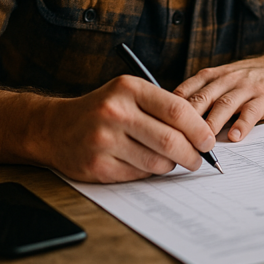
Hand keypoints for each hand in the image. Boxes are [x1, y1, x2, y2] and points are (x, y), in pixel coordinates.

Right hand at [40, 75, 216, 183]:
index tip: (208, 140)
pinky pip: (139, 175)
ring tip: (170, 160)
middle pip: (170, 140)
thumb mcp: (128, 94)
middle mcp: (115, 112)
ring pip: (157, 162)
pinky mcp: (98, 166)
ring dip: (171, 165)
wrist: (54, 128)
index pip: (177, 109)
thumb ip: (162, 107)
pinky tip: (144, 164)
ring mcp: (104, 141)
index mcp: (128, 88)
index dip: (199, 128)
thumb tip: (201, 133)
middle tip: (199, 159)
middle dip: (192, 154)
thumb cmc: (102, 110)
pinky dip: (149, 173)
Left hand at [173, 53, 263, 142]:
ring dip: (212, 124)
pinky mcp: (263, 99)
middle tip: (178, 139)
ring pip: (224, 105)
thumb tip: (171, 118)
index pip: (187, 90)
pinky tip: (235, 137)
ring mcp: (245, 88)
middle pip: (203, 98)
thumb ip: (199, 94)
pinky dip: (242, 125)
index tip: (163, 126)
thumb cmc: (243, 80)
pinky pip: (251, 112)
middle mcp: (226, 79)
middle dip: (189, 119)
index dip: (173, 108)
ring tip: (204, 143)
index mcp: (211, 75)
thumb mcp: (219, 79)